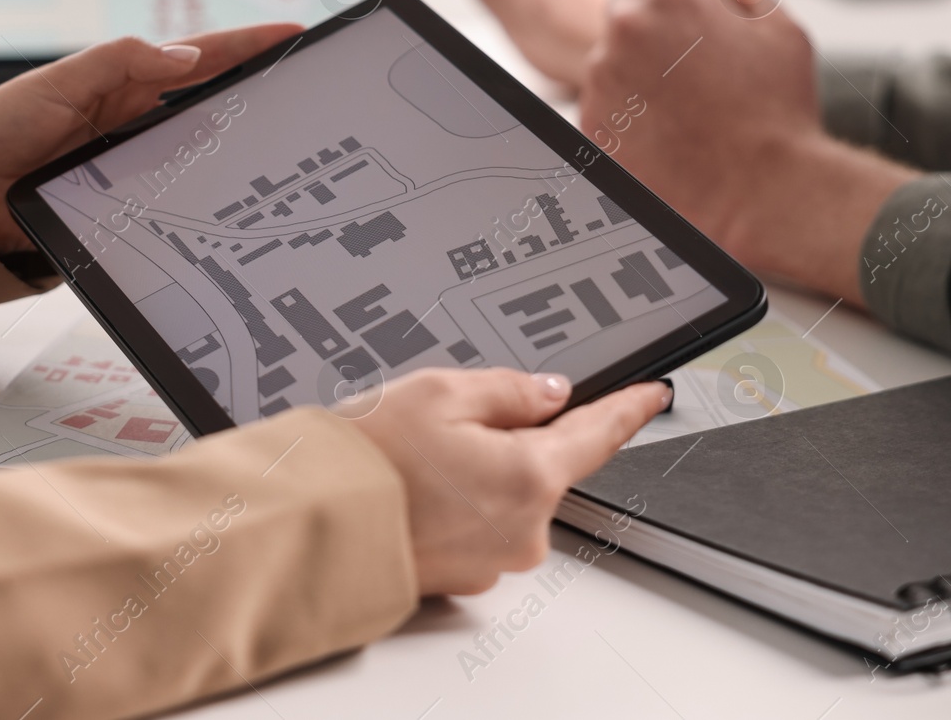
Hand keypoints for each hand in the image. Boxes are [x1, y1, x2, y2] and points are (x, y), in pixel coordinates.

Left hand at [0, 25, 302, 255]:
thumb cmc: (1, 125)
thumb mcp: (59, 83)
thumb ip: (119, 62)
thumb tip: (185, 57)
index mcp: (124, 81)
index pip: (199, 58)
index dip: (246, 46)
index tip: (293, 35)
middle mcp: (136, 120)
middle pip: (211, 104)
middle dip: (258, 94)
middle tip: (305, 93)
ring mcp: (136, 163)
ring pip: (201, 154)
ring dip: (238, 150)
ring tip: (285, 145)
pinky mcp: (128, 205)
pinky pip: (175, 199)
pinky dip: (204, 199)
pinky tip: (232, 206)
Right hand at [350, 368, 668, 594]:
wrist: (313, 526)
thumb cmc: (367, 462)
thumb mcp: (439, 392)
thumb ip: (508, 388)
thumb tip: (547, 393)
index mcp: (530, 475)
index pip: (599, 434)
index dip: (628, 407)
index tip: (653, 395)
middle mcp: (524, 528)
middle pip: (539, 465)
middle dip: (506, 437)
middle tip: (445, 420)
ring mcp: (494, 560)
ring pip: (503, 497)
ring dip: (474, 473)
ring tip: (410, 459)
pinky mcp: (463, 579)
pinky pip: (474, 528)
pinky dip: (452, 506)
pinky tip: (408, 490)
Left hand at [581, 0, 913, 302]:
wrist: (759, 190)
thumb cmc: (778, 112)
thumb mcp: (783, 31)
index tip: (690, 17)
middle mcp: (628, 26)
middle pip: (626, 10)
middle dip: (651, 29)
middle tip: (686, 68)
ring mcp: (602, 74)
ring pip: (610, 59)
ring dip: (636, 74)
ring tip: (682, 110)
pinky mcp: (590, 118)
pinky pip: (602, 105)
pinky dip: (624, 114)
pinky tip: (662, 134)